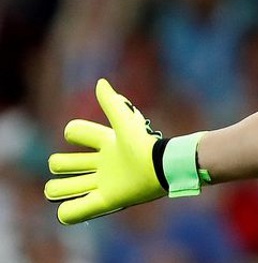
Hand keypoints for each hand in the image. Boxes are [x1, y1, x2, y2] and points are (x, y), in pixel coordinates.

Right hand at [45, 79, 165, 223]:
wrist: (163, 169)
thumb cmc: (144, 144)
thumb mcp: (125, 122)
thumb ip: (112, 103)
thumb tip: (100, 82)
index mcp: (106, 143)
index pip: (76, 133)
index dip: (73, 133)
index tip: (78, 135)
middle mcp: (102, 164)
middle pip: (64, 163)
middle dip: (58, 164)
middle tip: (66, 166)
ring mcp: (103, 183)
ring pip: (66, 187)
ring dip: (57, 189)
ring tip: (58, 189)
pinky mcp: (107, 201)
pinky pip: (78, 210)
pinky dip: (67, 212)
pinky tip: (66, 208)